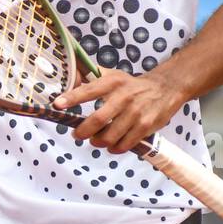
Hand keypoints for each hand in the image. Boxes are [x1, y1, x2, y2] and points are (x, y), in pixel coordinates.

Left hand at [52, 67, 182, 154]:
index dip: (72, 98)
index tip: (57, 104)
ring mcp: (135, 113)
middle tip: (77, 134)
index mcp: (112, 82)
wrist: (165, 88)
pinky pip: (124, 144)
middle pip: (98, 119)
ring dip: (98, 142)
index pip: (89, 90)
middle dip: (83, 131)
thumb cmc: (131, 84)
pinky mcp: (145, 126)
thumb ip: (91, 76)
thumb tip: (69, 77)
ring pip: (110, 136)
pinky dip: (114, 148)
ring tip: (95, 140)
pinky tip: (111, 145)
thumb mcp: (113, 75)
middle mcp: (123, 97)